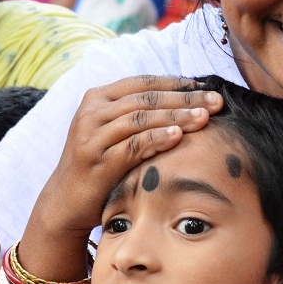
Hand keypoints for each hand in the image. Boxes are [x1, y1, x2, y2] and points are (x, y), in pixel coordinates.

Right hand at [33, 75, 224, 238]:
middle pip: (147, 99)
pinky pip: (133, 145)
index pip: (143, 82)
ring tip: (204, 117)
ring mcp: (92, 136)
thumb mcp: (115, 132)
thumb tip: (187, 101)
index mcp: (98, 98)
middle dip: (185, 98)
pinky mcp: (97, 161)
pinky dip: (157, 138)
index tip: (206, 86)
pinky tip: (179, 137)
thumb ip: (139, 115)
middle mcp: (92, 112)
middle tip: (216, 101)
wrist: (66, 201)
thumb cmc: (101, 164)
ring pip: (141, 119)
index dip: (177, 83)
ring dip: (177, 116)